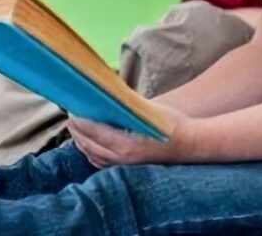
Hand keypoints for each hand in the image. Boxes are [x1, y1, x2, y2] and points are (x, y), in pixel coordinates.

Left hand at [66, 107, 199, 167]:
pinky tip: (88, 144)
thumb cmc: (171, 124)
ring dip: (82, 143)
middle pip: (89, 145)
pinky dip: (92, 153)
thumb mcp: (147, 109)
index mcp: (126, 144)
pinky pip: (103, 163)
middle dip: (77, 132)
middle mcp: (122, 158)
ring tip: (75, 129)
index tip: (70, 111)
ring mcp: (125, 166)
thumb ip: (125, 104)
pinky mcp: (129, 169)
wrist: (191, 145)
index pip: (94, 132)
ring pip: (94, 157)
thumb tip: (105, 93)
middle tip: (69, 117)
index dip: (80, 122)